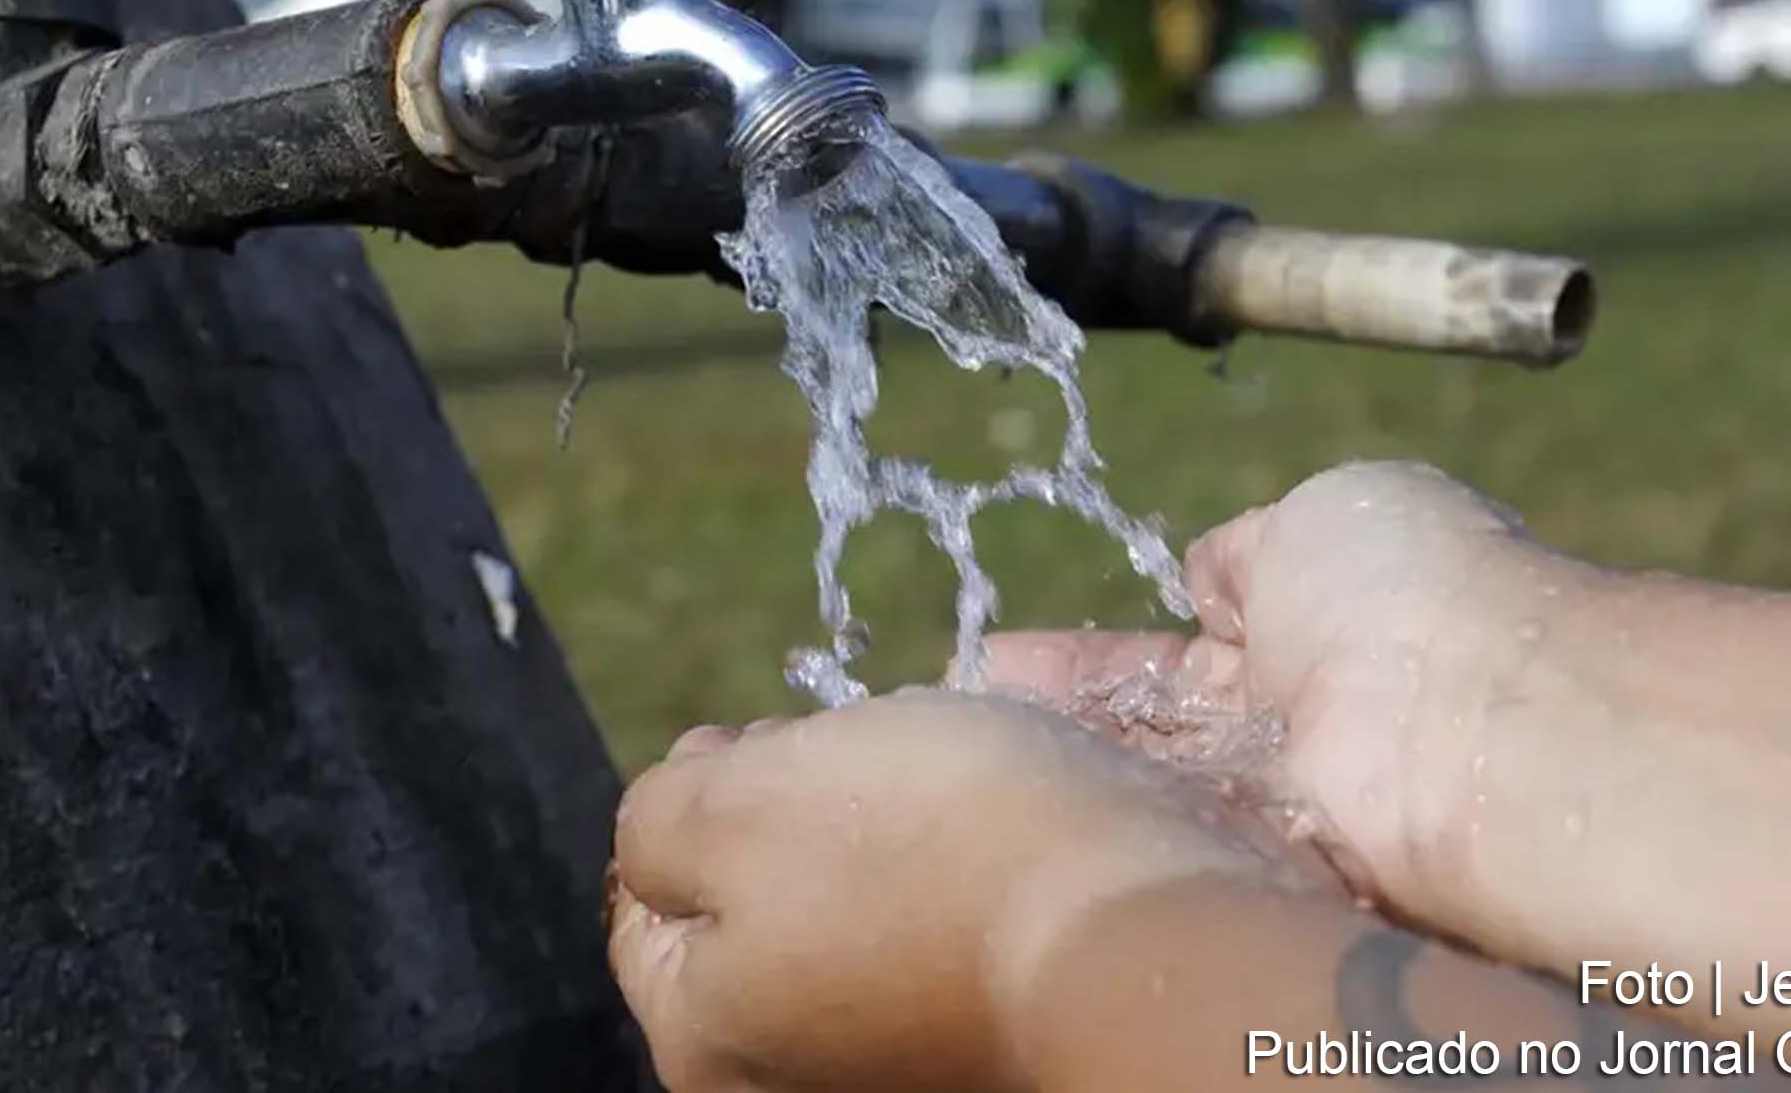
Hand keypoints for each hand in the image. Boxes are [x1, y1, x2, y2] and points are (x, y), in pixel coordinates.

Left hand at [607, 688, 1329, 1092]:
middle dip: (792, 809)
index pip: (645, 906)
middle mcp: (798, 1077)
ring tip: (938, 775)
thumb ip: (656, 818)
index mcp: (707, 1040)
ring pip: (856, 907)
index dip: (691, 793)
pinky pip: (946, 929)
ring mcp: (901, 1060)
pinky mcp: (994, 1031)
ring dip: (883, 830)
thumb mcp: (735, 802)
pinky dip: (959, 868)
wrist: (1145, 923)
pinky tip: (997, 824)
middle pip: (756, 906)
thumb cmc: (926, 850)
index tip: (753, 732)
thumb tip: (664, 826)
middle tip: (851, 748)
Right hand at [989, 460, 1602, 934]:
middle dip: (1059, 723)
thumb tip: (1207, 572)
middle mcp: (1293, 724)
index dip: (1093, 659)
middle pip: (1150, 730)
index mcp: (1312, 622)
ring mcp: (1278, 804)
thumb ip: (1251, 550)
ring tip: (959, 760)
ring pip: (1150, 787)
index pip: (1179, 649)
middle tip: (963, 718)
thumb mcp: (1321, 516)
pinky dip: (1098, 825)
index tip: (1005, 658)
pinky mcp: (1269, 873)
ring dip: (1063, 770)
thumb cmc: (1410, 591)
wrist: (1479, 724)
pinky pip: (1168, 844)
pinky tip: (1011, 812)